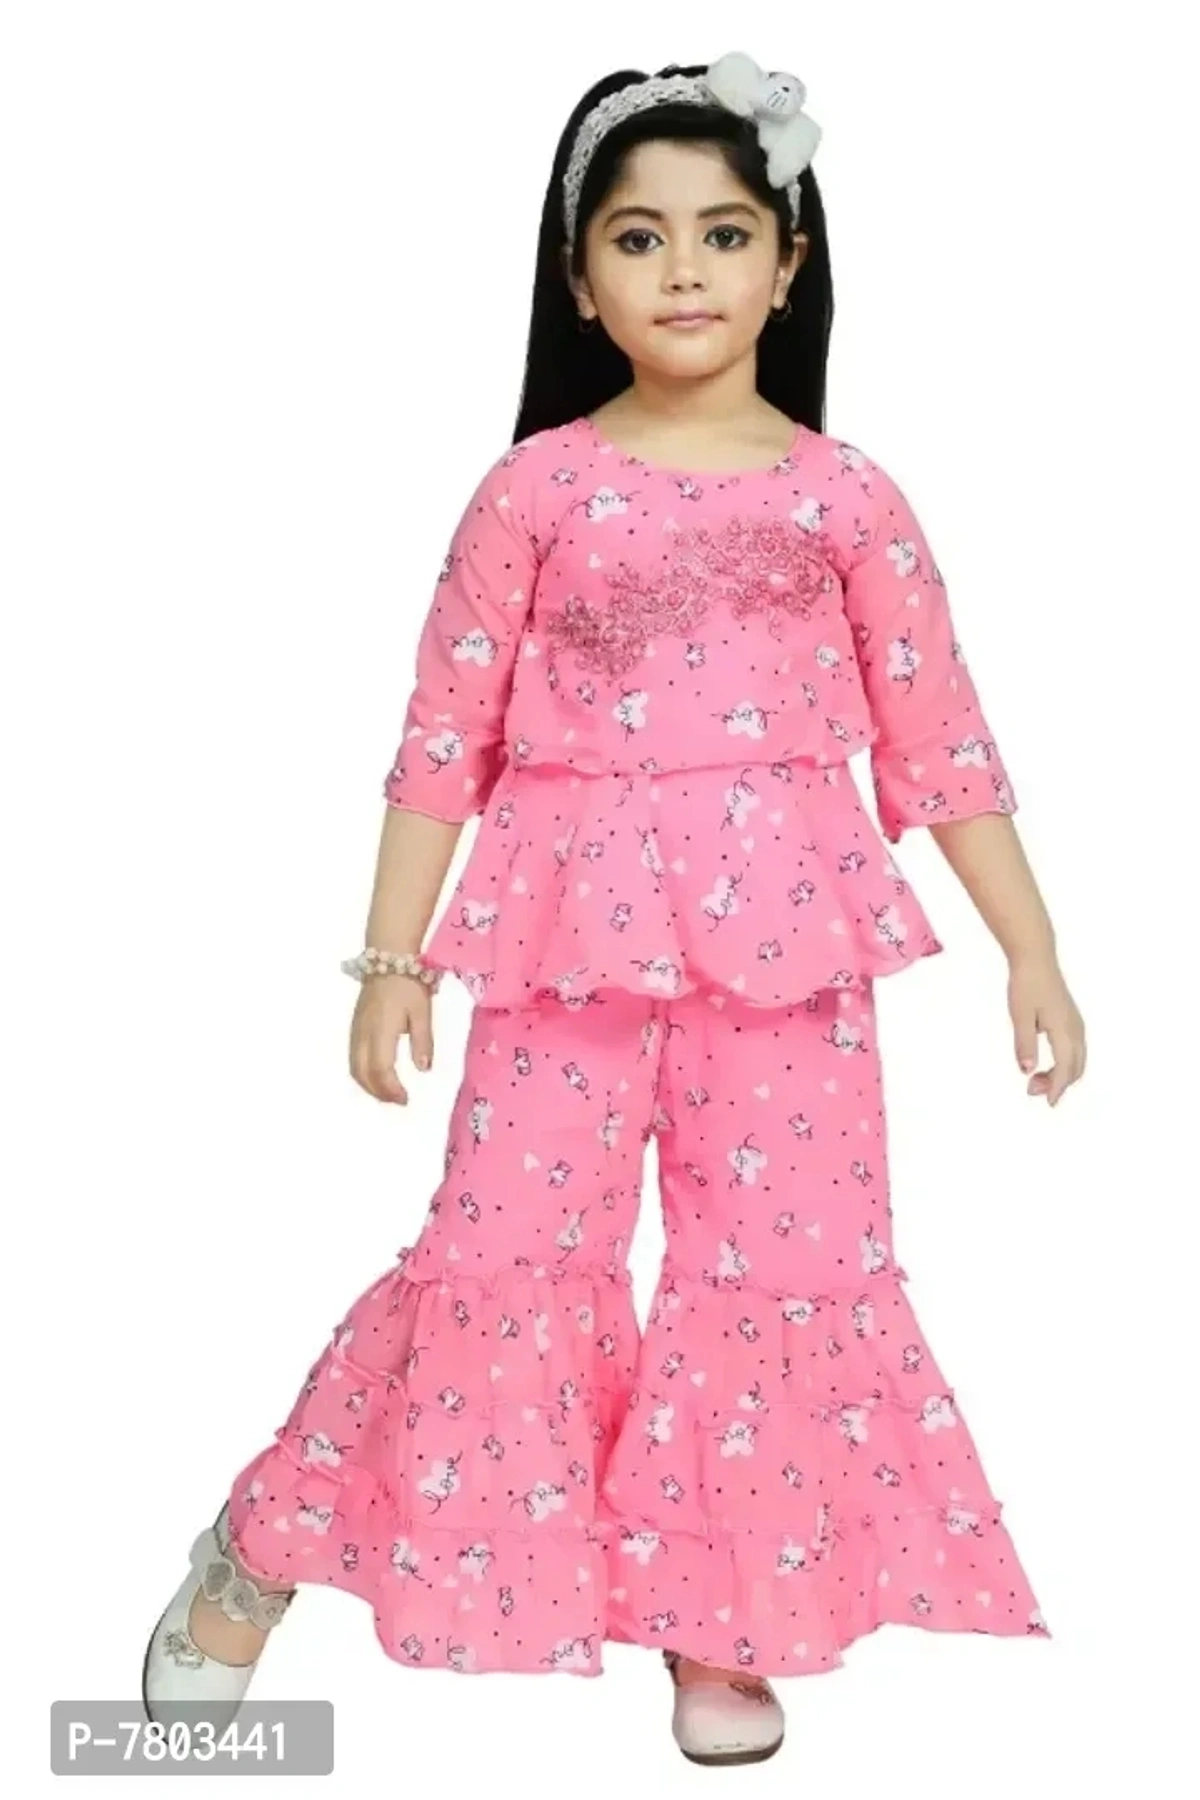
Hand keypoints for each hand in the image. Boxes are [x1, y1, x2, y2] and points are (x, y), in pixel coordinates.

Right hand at [348, 974, 433, 1104]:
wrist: (387, 958)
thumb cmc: (409, 983)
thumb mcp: (422, 1011)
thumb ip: (423, 1040)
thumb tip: (423, 1068)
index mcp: (381, 1030)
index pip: (381, 1069)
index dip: (391, 1089)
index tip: (405, 1099)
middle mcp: (364, 1033)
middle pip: (363, 1073)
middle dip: (378, 1092)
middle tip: (398, 1101)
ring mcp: (356, 1030)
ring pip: (354, 1067)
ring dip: (369, 1085)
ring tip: (388, 1093)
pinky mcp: (355, 1026)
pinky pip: (353, 1057)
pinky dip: (362, 1073)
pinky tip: (376, 1075)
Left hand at [1007, 950, 1085, 1105]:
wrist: (1036, 958)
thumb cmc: (1026, 985)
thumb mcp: (1020, 1016)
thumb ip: (1025, 1044)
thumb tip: (1027, 1071)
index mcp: (1064, 1029)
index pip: (1065, 1068)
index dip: (1057, 1088)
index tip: (1049, 1103)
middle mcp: (1075, 1029)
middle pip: (1075, 1068)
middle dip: (1058, 1084)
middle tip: (1032, 1090)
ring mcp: (1076, 1023)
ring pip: (1077, 1060)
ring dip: (1062, 1074)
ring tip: (1036, 1079)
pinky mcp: (1072, 1019)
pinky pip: (1075, 1050)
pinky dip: (1065, 1063)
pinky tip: (1047, 1064)